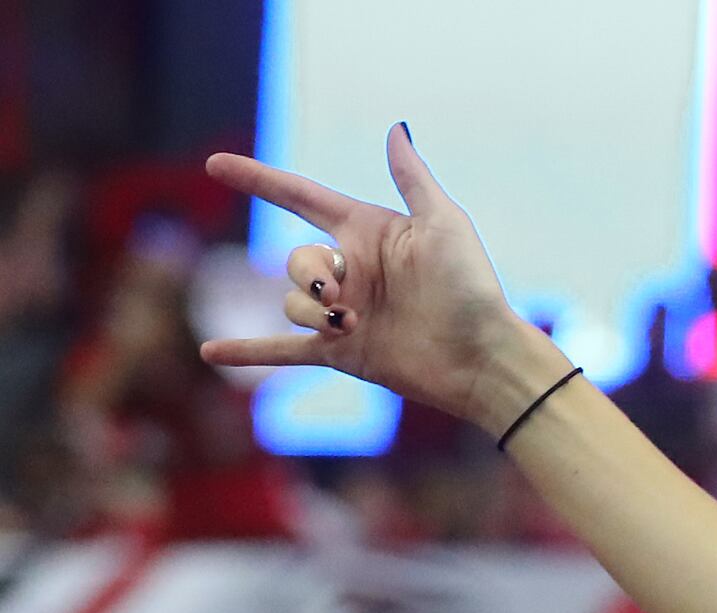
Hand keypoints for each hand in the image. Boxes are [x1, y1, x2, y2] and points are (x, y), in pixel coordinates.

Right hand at [196, 124, 569, 431]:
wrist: (484, 358)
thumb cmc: (472, 288)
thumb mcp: (443, 224)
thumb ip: (412, 178)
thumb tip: (396, 127)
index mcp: (368, 233)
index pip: (299, 197)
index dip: (258, 180)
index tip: (216, 164)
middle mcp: (352, 271)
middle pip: (295, 260)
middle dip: (307, 273)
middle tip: (337, 293)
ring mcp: (344, 314)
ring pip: (291, 303)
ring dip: (310, 313)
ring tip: (347, 325)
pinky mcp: (343, 353)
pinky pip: (285, 352)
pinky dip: (249, 353)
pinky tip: (210, 355)